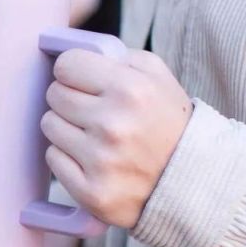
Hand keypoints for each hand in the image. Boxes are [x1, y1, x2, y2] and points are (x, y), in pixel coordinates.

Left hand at [41, 49, 191, 228]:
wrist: (195, 182)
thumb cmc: (169, 124)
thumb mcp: (158, 77)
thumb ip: (118, 57)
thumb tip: (74, 55)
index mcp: (130, 90)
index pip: (65, 65)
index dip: (73, 71)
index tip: (83, 80)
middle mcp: (113, 124)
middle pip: (54, 94)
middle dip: (70, 98)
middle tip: (93, 110)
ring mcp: (100, 161)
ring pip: (49, 125)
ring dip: (67, 127)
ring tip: (95, 135)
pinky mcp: (91, 191)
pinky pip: (53, 158)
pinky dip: (67, 157)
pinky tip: (92, 158)